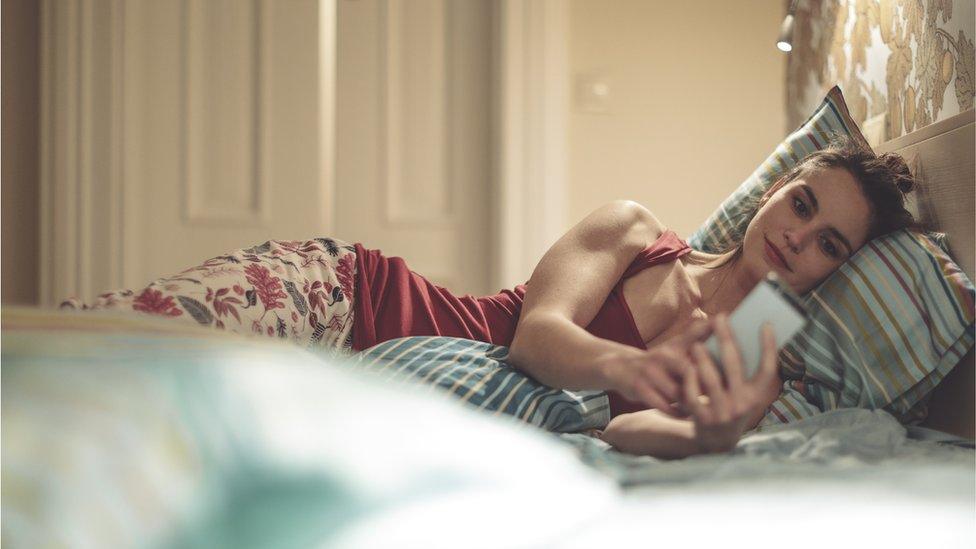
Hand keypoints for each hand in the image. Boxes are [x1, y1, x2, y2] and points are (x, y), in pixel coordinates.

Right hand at [604, 320, 712, 413]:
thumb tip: (718, 319)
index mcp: (674, 346)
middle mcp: (662, 357)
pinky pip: (663, 405)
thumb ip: (697, 335)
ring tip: (706, 412)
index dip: (714, 365)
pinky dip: (676, 413)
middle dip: (705, 387)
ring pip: (678, 393)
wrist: (621, 368)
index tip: (730, 378)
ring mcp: (650, 372)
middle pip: (690, 373)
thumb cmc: (658, 360)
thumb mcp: (675, 345)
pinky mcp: (639, 388)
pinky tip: (686, 416)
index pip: (699, 350)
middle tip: (721, 400)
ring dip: (692, 404)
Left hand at [682, 314, 779, 452]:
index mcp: (756, 396)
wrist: (716, 442)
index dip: (769, 347)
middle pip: (735, 365)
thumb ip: (742, 372)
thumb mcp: (743, 395)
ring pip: (711, 379)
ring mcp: (722, 413)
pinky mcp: (703, 419)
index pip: (768, 369)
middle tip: (720, 317)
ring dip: (703, 358)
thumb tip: (738, 335)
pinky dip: (689, 380)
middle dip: (727, 338)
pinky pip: (693, 394)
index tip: (765, 324)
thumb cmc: (731, 407)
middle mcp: (742, 404)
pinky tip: (687, 367)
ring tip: (696, 344)